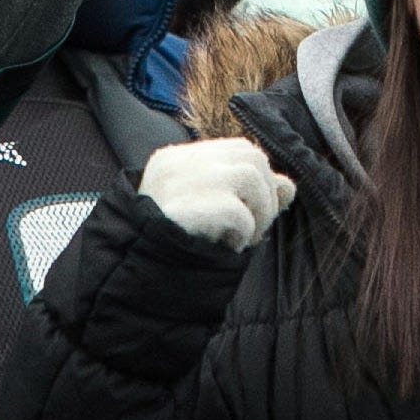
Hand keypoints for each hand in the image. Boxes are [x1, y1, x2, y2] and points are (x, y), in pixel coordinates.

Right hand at [136, 137, 294, 249]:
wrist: (129, 270)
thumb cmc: (172, 243)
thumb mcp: (209, 211)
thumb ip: (246, 194)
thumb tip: (289, 185)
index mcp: (178, 158)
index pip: (240, 149)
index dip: (262, 179)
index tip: (261, 211)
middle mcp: (179, 161)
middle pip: (251, 157)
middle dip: (266, 195)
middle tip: (254, 229)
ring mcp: (181, 180)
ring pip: (249, 176)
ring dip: (259, 212)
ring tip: (244, 238)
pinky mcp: (185, 206)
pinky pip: (238, 212)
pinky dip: (243, 232)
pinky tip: (227, 248)